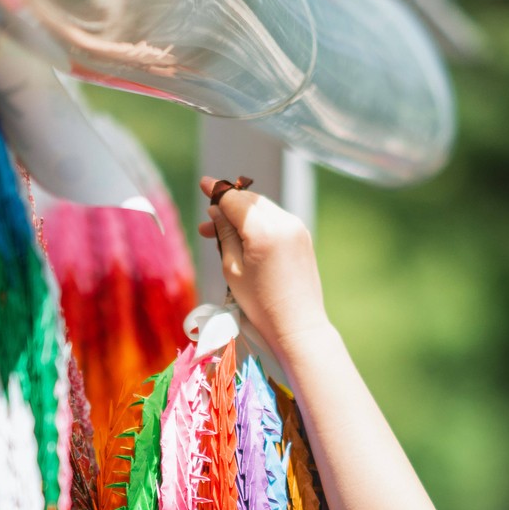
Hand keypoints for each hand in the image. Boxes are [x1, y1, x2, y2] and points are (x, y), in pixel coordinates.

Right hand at [197, 176, 331, 357]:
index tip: (204, 183)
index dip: (217, 192)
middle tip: (208, 220)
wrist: (298, 326)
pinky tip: (245, 237)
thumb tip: (217, 211)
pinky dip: (259, 223)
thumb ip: (224, 234)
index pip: (235, 201)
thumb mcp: (232, 269)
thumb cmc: (261, 304)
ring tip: (222, 232)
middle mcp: (285, 223)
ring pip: (264, 209)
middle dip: (229, 205)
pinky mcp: (303, 237)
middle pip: (251, 200)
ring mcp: (298, 229)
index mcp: (264, 231)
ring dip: (243, 214)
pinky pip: (276, 220)